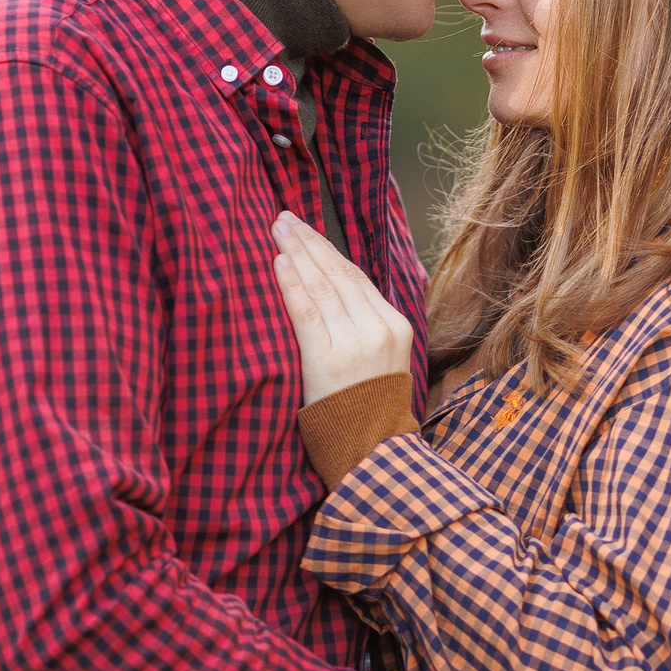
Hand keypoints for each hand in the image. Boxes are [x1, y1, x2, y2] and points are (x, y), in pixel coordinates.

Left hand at [271, 212, 414, 404]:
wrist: (370, 452)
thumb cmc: (367, 409)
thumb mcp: (382, 360)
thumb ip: (364, 325)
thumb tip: (335, 290)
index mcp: (394, 325)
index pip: (356, 276)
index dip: (327, 249)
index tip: (305, 228)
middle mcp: (378, 329)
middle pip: (338, 274)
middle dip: (309, 242)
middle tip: (283, 217)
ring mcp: (354, 344)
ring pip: (322, 287)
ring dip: (297, 253)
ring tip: (276, 230)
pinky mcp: (327, 360)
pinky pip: (306, 313)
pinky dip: (291, 284)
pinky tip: (278, 262)